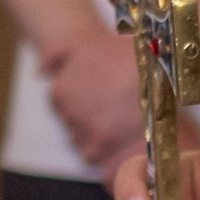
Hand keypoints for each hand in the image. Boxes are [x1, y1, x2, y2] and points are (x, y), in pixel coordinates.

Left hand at [42, 22, 145, 169]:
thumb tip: (39, 73)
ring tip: (120, 122)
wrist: (160, 76)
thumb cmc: (125, 56)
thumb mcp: (84, 43)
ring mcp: (82, 132)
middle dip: (90, 117)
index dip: (85, 99)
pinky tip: (120, 136)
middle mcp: (67, 113)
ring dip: (97, 134)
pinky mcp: (99, 149)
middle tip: (114, 108)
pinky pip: (94, 156)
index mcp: (60, 90)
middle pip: (73, 122)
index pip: (63, 103)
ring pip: (83, 140)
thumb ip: (55, 54)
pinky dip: (105, 151)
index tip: (103, 95)